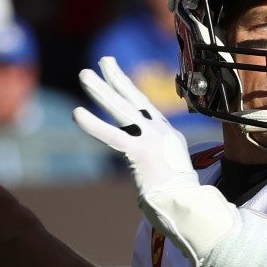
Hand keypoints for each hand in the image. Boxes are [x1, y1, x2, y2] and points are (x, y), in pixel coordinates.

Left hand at [73, 57, 236, 262]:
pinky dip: (93, 124)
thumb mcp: (171, 174)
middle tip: (103, 60)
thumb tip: (146, 179)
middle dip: (116, 78)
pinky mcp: (140, 152)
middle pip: (134, 99)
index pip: (145, 106)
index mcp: (167, 135)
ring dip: (101, 90)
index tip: (117, 74)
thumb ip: (157, 167)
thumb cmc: (180, 198)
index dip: (129, 88)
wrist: (189, 206)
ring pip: (121, 109)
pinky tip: (77, 113)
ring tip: (84, 74)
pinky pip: (111, 135)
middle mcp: (160, 131)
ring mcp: (151, 139)